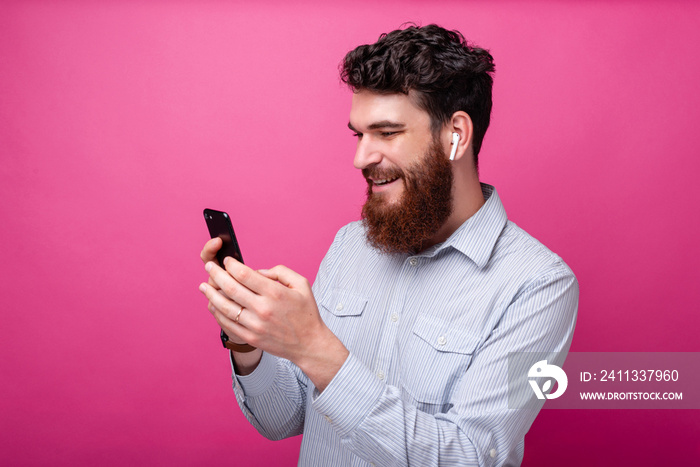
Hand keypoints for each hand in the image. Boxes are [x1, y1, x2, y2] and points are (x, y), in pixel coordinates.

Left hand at [198, 257, 347, 390]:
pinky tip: (213, 304)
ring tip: (204, 286)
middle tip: (209, 268)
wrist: (309, 344)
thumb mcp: (301, 284)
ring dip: (211, 294)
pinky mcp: (250, 337)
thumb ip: (280, 271)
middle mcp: (263, 309)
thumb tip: (257, 271)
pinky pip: (227, 323)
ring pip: (224, 306)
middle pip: (230, 288)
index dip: (231, 265)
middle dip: (216, 275)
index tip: (227, 261)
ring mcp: (255, 325)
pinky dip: (217, 312)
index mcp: (275, 293)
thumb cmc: (306, 312)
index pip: (244, 274)